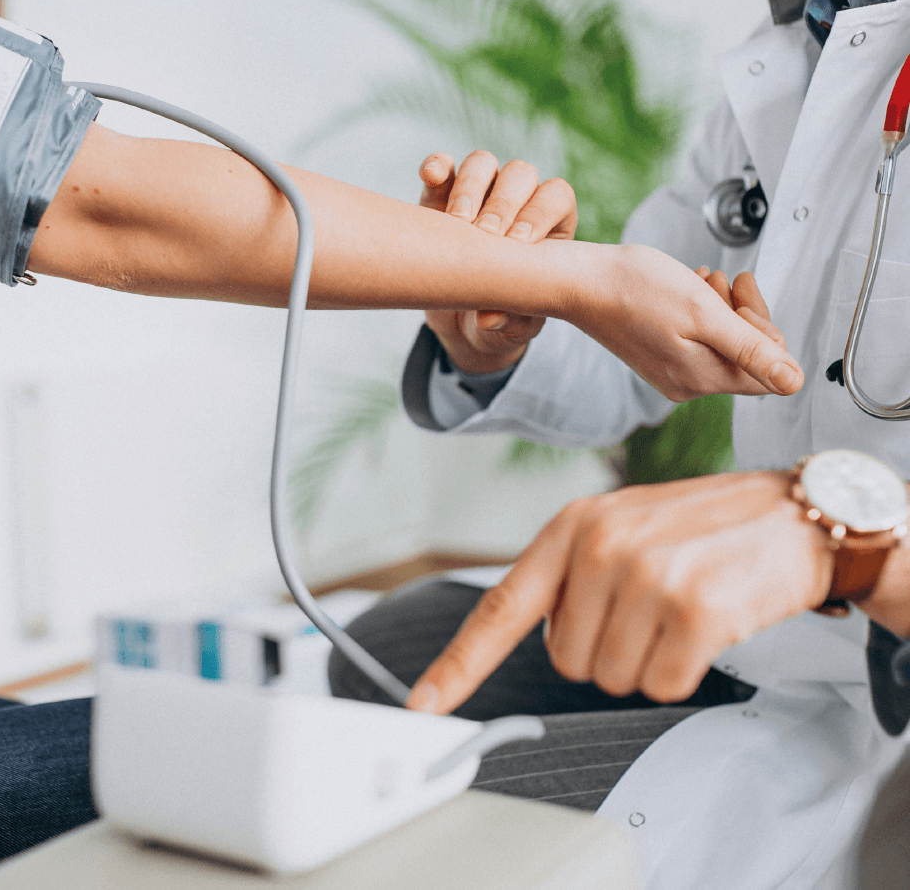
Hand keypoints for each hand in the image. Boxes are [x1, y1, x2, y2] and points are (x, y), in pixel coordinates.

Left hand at [407, 472, 834, 712]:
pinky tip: (705, 624)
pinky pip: (662, 685)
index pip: (500, 607)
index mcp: (571, 527)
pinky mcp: (694, 609)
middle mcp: (599, 547)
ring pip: (614, 679)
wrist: (790, 514)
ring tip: (678, 609)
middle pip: (567, 663)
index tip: (425, 704)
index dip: (459, 664)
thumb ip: (569, 576)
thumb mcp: (619, 527)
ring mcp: (646, 576)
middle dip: (607, 650)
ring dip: (648, 661)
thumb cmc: (699, 528)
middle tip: (648, 607)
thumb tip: (536, 635)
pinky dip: (683, 671)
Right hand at [420, 150, 576, 373]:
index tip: (518, 245)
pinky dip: (436, 167)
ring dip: (471, 187)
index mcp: (550, 226)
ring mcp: (479, 194)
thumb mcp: (511, 329)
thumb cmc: (500, 321)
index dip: (540, 213)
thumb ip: (509, 323)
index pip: (556, 197)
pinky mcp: (440, 197)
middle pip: (520, 175)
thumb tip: (490, 318)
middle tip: (485, 235)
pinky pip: (441, 169)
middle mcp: (518, 201)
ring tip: (457, 222)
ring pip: (482, 164)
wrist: (462, 322)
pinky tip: (431, 176)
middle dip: (503, 203)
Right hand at [564, 244, 801, 399]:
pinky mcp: (658, 360)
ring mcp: (670, 374)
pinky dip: (700, 314)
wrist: (582, 283)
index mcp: (701, 378)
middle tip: (724, 281)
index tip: (742, 292)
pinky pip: (697, 342)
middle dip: (744, 315)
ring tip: (702, 281)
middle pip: (745, 358)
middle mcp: (687, 385)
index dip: (765, 328)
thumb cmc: (635, 290)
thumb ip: (752, 350)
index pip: (768, 370)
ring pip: (722, 346)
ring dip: (722, 309)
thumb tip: (794, 383)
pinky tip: (687, 290)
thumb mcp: (704, 312)